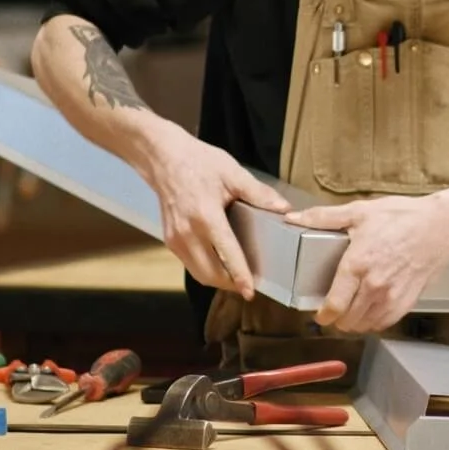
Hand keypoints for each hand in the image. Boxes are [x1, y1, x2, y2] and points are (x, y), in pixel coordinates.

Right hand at [137, 127, 289, 299]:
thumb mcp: (232, 173)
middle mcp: (187, 232)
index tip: (251, 292)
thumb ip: (258, 194)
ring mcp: (175, 238)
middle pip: (210, 273)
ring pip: (198, 273)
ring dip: (217, 280)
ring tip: (237, 278)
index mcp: (206, 216)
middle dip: (230, 284)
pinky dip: (205, 269)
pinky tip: (220, 263)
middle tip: (249, 285)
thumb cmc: (199, 162)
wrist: (163, 158)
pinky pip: (189, 263)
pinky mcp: (169, 240)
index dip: (240, 276)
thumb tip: (284, 209)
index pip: (227, 254)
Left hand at [285, 193, 448, 333]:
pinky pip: (385, 323)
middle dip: (337, 319)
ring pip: (365, 325)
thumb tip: (294, 217)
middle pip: (347, 320)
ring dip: (355, 323)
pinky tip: (371, 311)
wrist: (441, 226)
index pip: (333, 305)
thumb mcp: (360, 211)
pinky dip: (374, 322)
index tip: (320, 315)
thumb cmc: (403, 217)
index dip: (323, 316)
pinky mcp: (407, 301)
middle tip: (334, 311)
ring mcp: (392, 296)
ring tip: (351, 312)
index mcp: (357, 265)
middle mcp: (374, 286)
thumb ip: (324, 217)